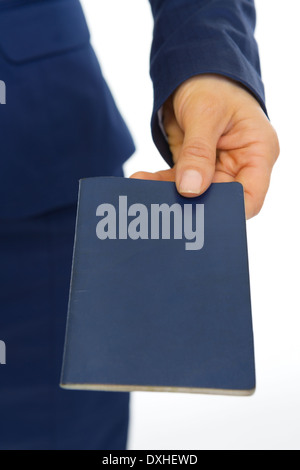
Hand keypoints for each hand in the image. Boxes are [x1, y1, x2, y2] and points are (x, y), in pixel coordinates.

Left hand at [131, 74, 278, 218]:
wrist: (194, 72)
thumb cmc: (212, 84)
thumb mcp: (206, 113)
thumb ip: (198, 152)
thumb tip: (190, 189)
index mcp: (258, 152)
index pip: (250, 197)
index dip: (229, 211)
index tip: (201, 216)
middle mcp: (240, 165)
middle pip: (220, 200)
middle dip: (193, 206)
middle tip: (166, 209)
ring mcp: (217, 168)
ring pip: (195, 194)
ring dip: (168, 195)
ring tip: (143, 193)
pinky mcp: (195, 168)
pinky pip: (178, 182)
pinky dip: (159, 183)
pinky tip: (140, 181)